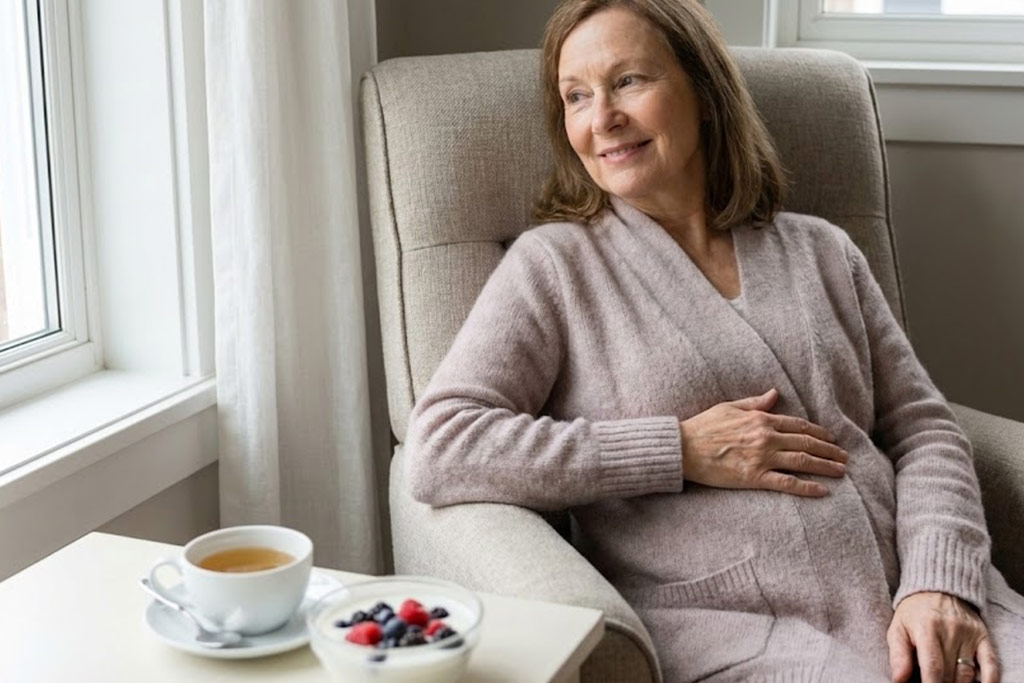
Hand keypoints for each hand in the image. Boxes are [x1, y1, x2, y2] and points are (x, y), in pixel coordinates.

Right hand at [678, 388, 847, 496]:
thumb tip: (774, 394)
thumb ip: (755, 402)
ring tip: (841, 471)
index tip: (831, 439)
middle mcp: (766, 437)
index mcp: (760, 419)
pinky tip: (823, 491)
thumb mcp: (729, 407)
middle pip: (806, 443)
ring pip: (803, 461)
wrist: (683, 448)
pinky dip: (807, 487)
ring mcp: (761, 458)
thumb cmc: (702, 426)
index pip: (799, 425)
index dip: (819, 432)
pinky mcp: (754, 477)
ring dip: (825, 466)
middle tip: (844, 458)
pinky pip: (786, 483)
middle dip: (829, 450)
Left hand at [888, 592, 998, 682]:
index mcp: (926, 628)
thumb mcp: (897, 628)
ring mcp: (969, 634)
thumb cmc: (913, 613)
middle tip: (934, 681)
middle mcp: (950, 630)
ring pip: (967, 673)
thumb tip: (898, 679)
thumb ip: (898, 655)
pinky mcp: (983, 637)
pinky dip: (989, 680)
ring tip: (946, 681)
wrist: (937, 588)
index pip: (933, 666)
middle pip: (949, 673)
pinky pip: (991, 663)